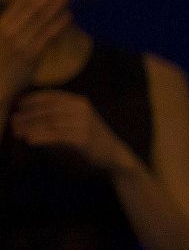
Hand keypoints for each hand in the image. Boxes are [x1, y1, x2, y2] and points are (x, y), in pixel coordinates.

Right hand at [0, 0, 69, 97]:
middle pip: (32, 8)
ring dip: (55, 5)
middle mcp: (9, 32)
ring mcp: (20, 44)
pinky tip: (69, 16)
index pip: (19, 4)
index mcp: (0, 27)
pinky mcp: (31, 56)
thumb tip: (16, 15)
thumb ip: (7, 26)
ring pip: (41, 20)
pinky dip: (59, 24)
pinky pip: (48, 36)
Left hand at [10, 90, 136, 171]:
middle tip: (13, 122)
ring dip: (31, 127)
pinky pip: (56, 136)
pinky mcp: (82, 138)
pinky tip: (30, 140)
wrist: (113, 153)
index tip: (17, 106)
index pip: (51, 96)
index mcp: (79, 102)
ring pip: (50, 122)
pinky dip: (41, 137)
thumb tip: (29, 113)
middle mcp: (82, 109)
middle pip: (48, 109)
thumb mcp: (77, 120)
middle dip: (28, 115)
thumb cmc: (91, 137)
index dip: (32, 100)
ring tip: (17, 132)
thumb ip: (59, 114)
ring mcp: (83, 123)